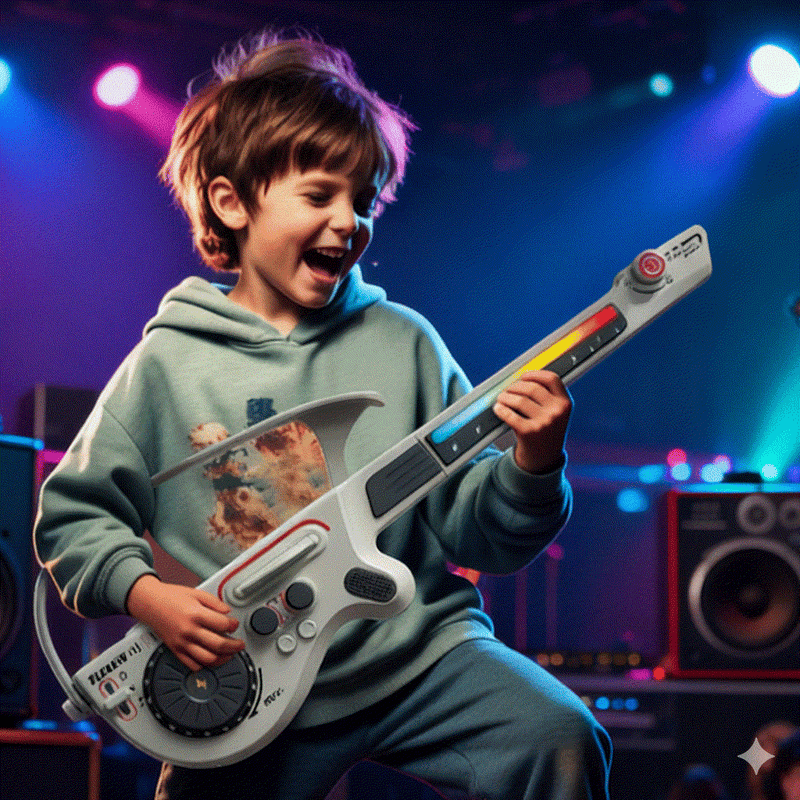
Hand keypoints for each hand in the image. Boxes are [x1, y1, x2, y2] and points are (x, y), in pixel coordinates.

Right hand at [126, 574, 244, 671]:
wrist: (150, 603)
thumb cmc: (171, 597)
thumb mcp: (197, 593)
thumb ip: (215, 603)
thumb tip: (228, 612)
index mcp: (196, 614)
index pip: (223, 625)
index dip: (234, 625)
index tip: (235, 624)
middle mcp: (189, 631)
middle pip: (219, 645)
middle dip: (234, 646)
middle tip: (240, 644)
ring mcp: (182, 643)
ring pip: (208, 659)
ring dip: (223, 659)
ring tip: (230, 654)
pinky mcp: (176, 650)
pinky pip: (192, 664)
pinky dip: (205, 665)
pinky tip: (212, 659)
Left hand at [493, 370, 571, 473]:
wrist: (544, 461)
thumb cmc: (546, 434)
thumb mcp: (556, 415)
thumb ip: (546, 397)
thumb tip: (521, 380)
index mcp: (565, 404)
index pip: (551, 379)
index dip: (534, 374)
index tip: (523, 377)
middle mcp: (557, 412)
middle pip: (531, 388)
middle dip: (515, 387)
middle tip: (507, 390)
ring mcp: (544, 422)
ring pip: (518, 400)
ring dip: (505, 397)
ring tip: (501, 399)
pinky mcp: (529, 432)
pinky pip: (510, 414)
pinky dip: (501, 409)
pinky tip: (498, 409)